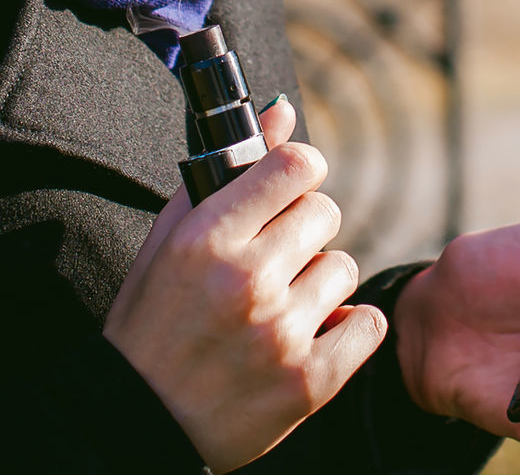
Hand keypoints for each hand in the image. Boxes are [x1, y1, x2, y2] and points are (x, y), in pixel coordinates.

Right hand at [104, 98, 386, 472]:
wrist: (138, 423)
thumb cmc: (153, 322)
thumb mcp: (171, 238)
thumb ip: (227, 170)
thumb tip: (283, 110)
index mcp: (207, 238)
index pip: (296, 165)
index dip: (300, 170)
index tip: (291, 186)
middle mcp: (247, 280)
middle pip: (325, 212)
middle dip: (306, 229)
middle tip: (277, 256)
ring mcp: (281, 334)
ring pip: (344, 267)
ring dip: (321, 282)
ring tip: (284, 304)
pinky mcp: (309, 383)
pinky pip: (367, 324)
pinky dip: (348, 328)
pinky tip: (315, 332)